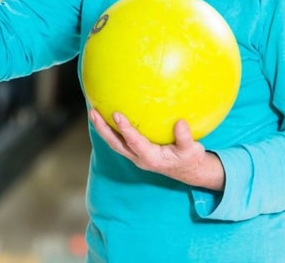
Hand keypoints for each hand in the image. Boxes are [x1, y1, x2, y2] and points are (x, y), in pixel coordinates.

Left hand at [89, 109, 224, 190]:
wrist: (188, 171)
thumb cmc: (190, 159)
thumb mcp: (192, 150)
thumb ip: (185, 138)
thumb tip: (180, 122)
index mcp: (151, 158)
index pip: (134, 142)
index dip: (125, 129)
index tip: (116, 114)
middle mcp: (139, 158)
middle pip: (116, 144)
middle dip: (103, 129)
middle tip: (93, 112)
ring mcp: (136, 156)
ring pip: (115, 143)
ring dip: (103, 129)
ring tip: (93, 112)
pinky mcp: (136, 152)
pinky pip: (119, 141)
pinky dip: (111, 130)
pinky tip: (107, 116)